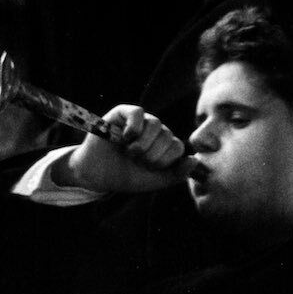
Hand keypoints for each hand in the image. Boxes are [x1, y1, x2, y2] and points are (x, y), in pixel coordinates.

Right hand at [60, 105, 187, 194]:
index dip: (164, 161)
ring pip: (156, 124)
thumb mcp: (155, 180)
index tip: (148, 169)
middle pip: (168, 136)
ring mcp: (139, 120)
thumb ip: (177, 174)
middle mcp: (155, 130)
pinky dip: (134, 128)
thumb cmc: (126, 176)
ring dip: (143, 145)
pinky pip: (138, 113)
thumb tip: (195, 159)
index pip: (178, 147)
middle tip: (136, 161)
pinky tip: (125, 138)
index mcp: (165, 144)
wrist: (97, 175)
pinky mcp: (122, 113)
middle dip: (151, 156)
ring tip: (130, 152)